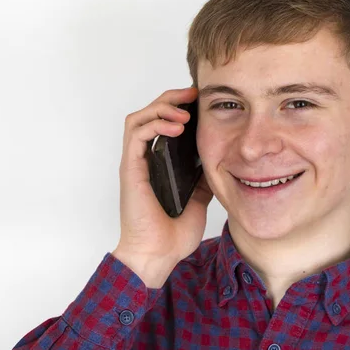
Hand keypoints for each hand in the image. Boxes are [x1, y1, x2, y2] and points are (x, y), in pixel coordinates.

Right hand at [112, 86, 213, 286]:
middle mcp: (144, 159)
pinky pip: (136, 134)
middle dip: (171, 98)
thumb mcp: (199, 199)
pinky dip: (155, 124)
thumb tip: (219, 164)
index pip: (163, 124)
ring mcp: (136, 163)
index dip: (178, 107)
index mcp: (159, 164)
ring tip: (184, 113)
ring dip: (162, 108)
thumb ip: (203, 180)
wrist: (158, 256)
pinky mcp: (131, 168)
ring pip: (139, 118)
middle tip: (192, 94)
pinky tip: (176, 128)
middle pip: (149, 114)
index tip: (199, 101)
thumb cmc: (172, 234)